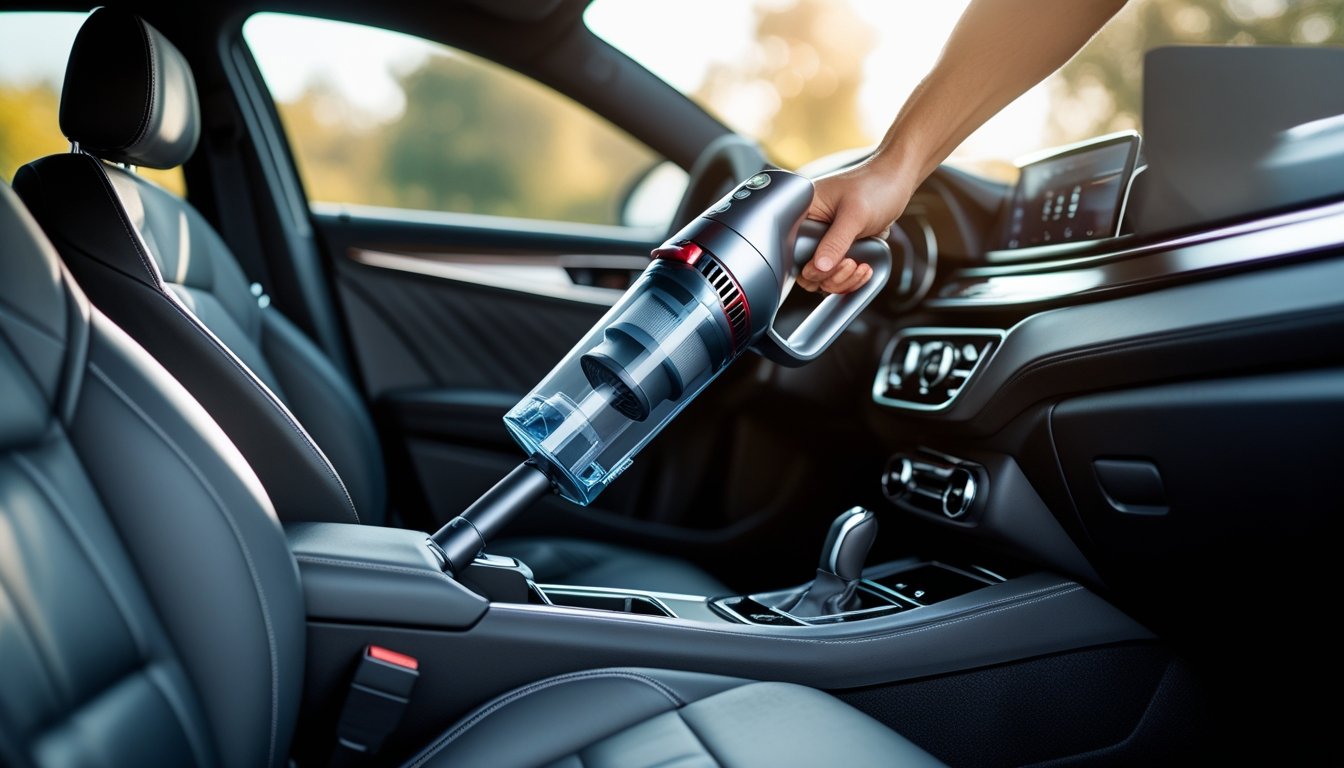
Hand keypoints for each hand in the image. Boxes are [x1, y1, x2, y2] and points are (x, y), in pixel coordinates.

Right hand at [798, 159, 913, 293]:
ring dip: (843, 280)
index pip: (793, 253)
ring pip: (824, 276)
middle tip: (851, 264)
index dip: (811, 267)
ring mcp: (826, 240)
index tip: (832, 264)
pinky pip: (838, 273)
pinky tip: (864, 269)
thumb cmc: (876, 185)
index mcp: (804, 214)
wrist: (897, 181)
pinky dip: (851, 278)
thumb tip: (819, 267)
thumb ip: (835, 242)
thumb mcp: (854, 215)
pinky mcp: (841, 247)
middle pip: (808, 271)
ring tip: (861, 267)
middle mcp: (811, 229)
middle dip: (831, 276)